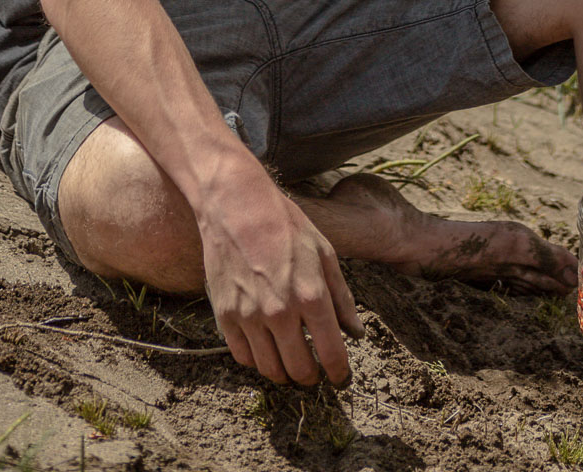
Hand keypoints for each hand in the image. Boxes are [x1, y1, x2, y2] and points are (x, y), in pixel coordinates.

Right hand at [197, 165, 363, 384]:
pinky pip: (243, 357)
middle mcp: (280, 311)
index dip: (339, 373)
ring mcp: (250, 316)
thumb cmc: (285, 224)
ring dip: (284, 374)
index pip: (331, 354)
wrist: (236, 205)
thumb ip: (342, 298)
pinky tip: (266, 350)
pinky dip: (257, 361)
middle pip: (300, 370)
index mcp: (311, 295)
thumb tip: (356, 333)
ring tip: (290, 364)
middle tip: (315, 373)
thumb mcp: (324, 253)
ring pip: (270, 370)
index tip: (340, 377)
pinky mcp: (225, 315)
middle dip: (311, 377)